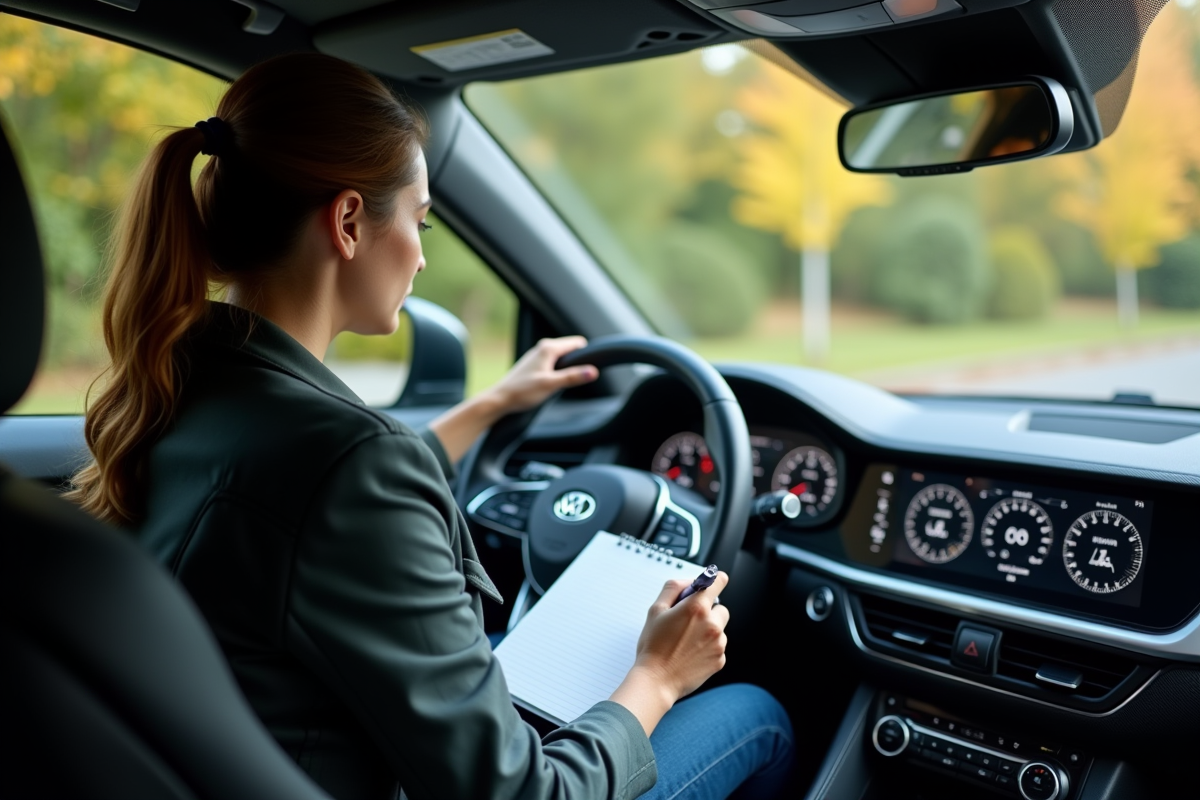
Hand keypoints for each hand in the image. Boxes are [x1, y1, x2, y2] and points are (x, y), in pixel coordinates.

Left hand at [484, 336, 598, 414]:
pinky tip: (552, 384)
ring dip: (567, 369)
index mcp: (548, 348)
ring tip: (562, 384)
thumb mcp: (551, 385)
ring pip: (562, 357)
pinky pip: (554, 363)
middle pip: (571, 349)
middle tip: (574, 380)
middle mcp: (543, 348)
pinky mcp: (534, 365)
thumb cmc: (522, 392)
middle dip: (577, 363)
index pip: (578, 343)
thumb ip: (573, 377)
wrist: (500, 400)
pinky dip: (558, 372)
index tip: (588, 370)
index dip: (586, 355)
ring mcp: (538, 356)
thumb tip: (594, 371)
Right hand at [632, 572, 730, 701]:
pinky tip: (690, 654)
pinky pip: (718, 647)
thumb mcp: (655, 610)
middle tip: (689, 622)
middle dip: (708, 612)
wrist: (656, 681)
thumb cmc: (653, 647)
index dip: (714, 580)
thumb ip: (674, 588)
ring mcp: (718, 644)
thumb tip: (689, 582)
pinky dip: (708, 648)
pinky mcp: (720, 660)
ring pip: (719, 629)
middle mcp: (712, 624)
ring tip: (686, 642)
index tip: (711, 583)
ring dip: (708, 631)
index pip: (718, 581)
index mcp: (696, 608)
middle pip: (721, 608)